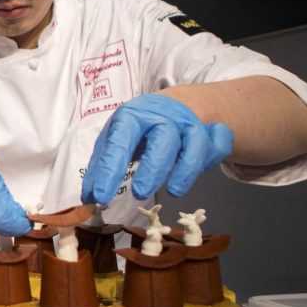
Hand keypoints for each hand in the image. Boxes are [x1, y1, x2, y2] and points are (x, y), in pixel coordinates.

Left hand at [81, 93, 232, 203]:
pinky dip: (213, 157)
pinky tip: (202, 170)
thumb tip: (88, 200)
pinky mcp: (212, 132)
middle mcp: (163, 117)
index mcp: (132, 117)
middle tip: (140, 193)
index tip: (101, 197)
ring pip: (195, 142)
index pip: (119, 142)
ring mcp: (190, 124)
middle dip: (153, 168)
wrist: (173, 106)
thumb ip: (101, 169)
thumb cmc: (137, 130)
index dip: (109, 170)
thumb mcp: (115, 142)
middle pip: (163, 138)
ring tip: (173, 191)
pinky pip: (219, 143)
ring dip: (187, 169)